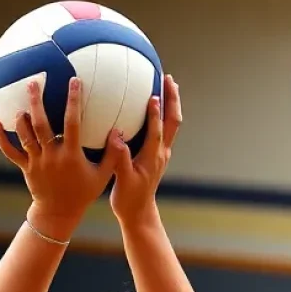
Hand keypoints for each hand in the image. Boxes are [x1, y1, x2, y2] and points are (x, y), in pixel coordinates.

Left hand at [0, 78, 121, 241]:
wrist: (59, 213)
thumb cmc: (83, 193)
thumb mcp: (102, 176)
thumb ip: (112, 155)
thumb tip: (119, 132)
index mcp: (71, 155)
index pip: (72, 123)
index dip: (73, 101)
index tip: (74, 81)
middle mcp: (51, 156)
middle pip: (41, 125)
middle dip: (36, 102)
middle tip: (34, 82)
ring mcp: (36, 162)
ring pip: (25, 135)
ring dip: (21, 118)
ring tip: (21, 104)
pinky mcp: (26, 167)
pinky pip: (10, 151)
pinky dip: (1, 137)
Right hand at [110, 75, 181, 224]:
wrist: (138, 213)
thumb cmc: (128, 199)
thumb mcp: (122, 181)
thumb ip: (121, 159)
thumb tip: (117, 136)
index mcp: (152, 158)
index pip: (157, 132)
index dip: (155, 114)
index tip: (153, 95)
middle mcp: (161, 153)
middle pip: (173, 122)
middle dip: (172, 99)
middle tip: (168, 78)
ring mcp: (161, 153)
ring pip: (172, 124)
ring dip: (171, 102)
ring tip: (167, 83)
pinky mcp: (157, 154)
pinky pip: (165, 128)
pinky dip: (163, 112)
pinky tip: (154, 102)